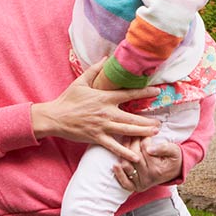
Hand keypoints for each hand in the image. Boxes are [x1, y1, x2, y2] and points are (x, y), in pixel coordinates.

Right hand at [31, 60, 157, 160]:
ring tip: (155, 134)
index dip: (144, 93)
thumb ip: (95, 70)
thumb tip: (106, 58)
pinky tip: (136, 157)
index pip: (129, 94)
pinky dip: (125, 152)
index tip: (157, 93)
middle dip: (148, 121)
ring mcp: (102, 126)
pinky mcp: (97, 137)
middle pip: (132, 117)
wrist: (54, 117)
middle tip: (160, 123)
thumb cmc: (68, 99)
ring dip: (142, 133)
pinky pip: (114, 146)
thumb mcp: (81, 81)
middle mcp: (107, 112)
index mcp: (105, 98)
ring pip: (127, 131)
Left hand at [114, 135, 182, 192]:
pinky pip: (125, 183)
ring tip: (125, 142)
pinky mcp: (135, 187)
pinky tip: (115, 165)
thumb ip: (163, 148)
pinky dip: (119, 174)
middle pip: (134, 156)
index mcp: (157, 170)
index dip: (144, 138)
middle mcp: (149, 178)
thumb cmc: (173, 158)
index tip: (145, 132)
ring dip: (124, 153)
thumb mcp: (174, 150)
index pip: (145, 149)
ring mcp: (141, 184)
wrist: (174, 171)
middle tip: (134, 134)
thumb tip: (150, 149)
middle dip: (133, 142)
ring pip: (127, 165)